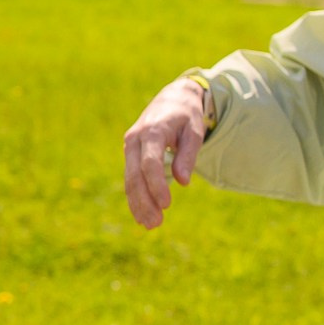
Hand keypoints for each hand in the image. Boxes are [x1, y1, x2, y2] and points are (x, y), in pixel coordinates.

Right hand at [124, 76, 210, 229]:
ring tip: (149, 225)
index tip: (167, 204)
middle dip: (144, 200)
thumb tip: (183, 182)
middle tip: (156, 223)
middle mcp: (135, 140)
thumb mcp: (194, 131)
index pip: (149, 163)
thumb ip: (188, 155)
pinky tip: (141, 214)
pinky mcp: (131, 155)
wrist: (171, 100)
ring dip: (137, 203)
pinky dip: (134, 197)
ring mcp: (129, 147)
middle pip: (135, 175)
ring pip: (129, 179)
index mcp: (151, 132)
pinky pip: (130, 178)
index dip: (157, 185)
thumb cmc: (186, 116)